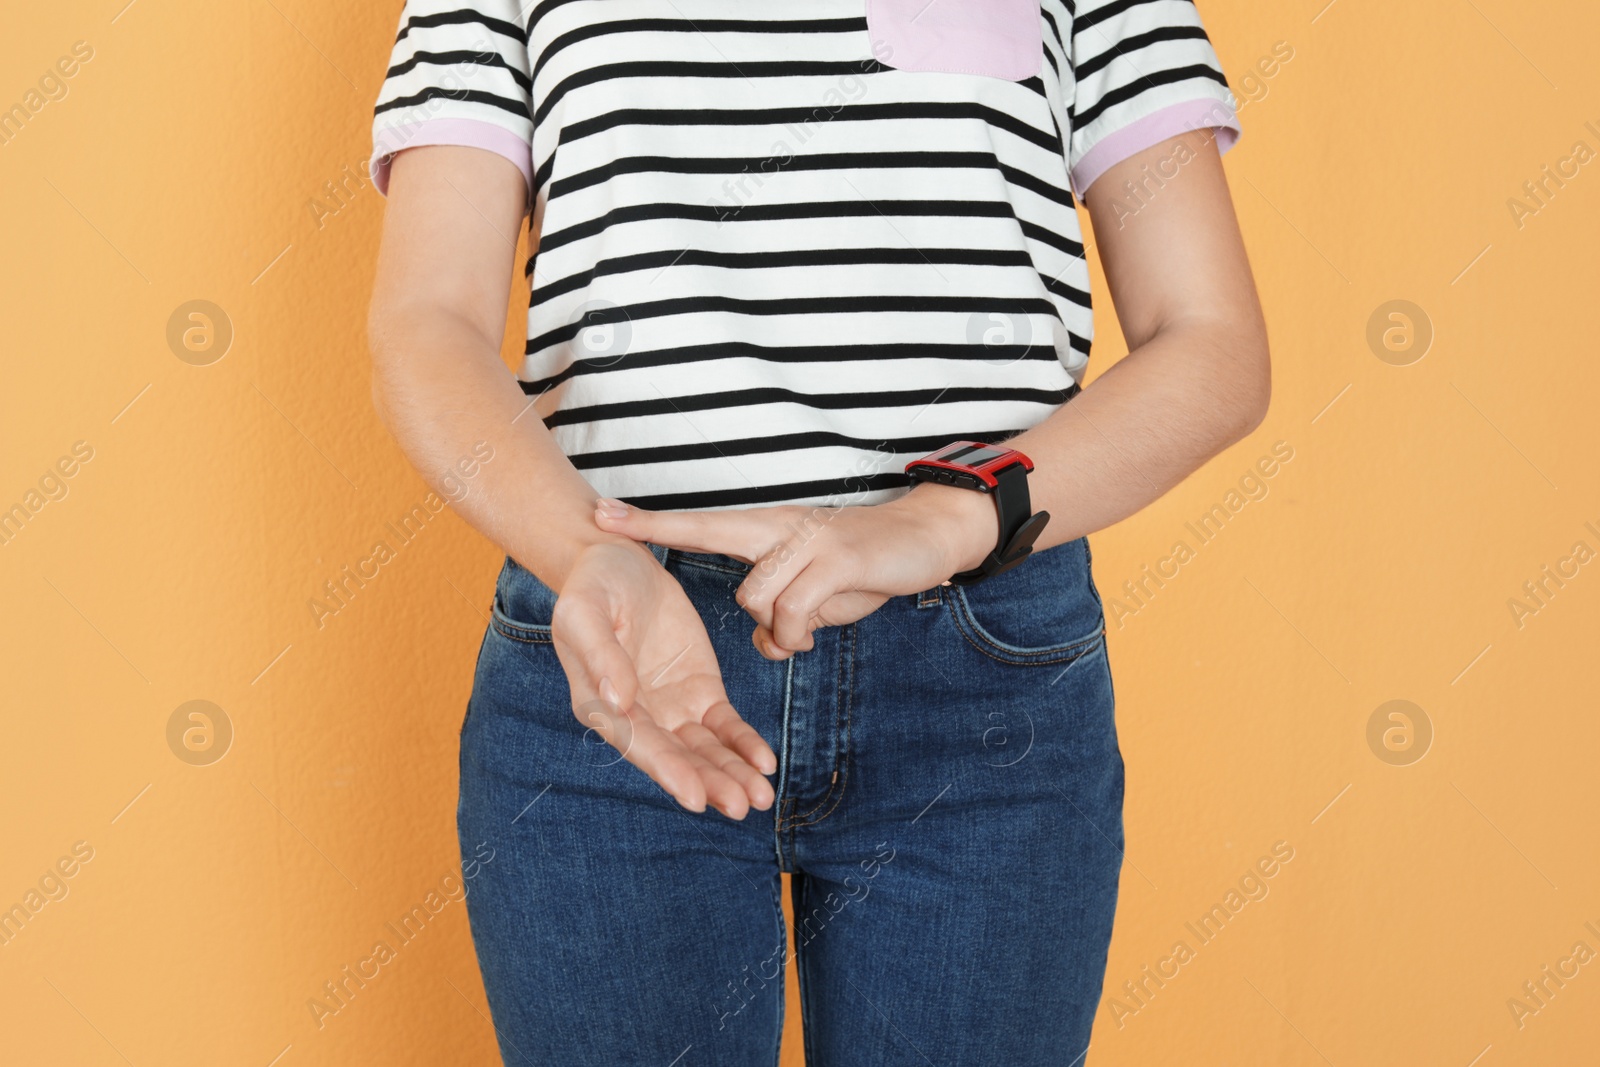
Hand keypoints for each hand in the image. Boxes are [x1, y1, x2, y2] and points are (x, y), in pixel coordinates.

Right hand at [549, 540, 776, 817]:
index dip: (666, 771)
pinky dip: (744, 744)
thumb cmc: (593, 585)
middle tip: (743, 804)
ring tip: (762, 796)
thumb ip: (600, 654)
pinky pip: (725, 726)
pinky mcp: (700, 692)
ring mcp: (670, 708)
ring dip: (732, 774)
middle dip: (710, 783)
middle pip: (677, 757)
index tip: (694, 798)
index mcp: (600, 705)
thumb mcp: (586, 610)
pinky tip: (765, 762)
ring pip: (705, 750)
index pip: (638, 744)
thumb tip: (617, 700)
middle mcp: (636, 717)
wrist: (619, 560)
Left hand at [593, 485, 997, 659]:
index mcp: (766, 531)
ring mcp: (806, 541)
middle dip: (702, 570)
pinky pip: (793, 614)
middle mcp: (778, 528)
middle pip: (721, 556)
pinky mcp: (835, 560)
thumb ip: (781, 616)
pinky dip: (799, 636)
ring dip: (781, 631)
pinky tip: (816, 633)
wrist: (925, 537)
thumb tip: (763, 645)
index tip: (599, 513)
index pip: (698, 524)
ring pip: (757, 599)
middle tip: (690, 569)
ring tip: (807, 632)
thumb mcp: (814, 597)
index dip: (649, 523)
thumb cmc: (863, 568)